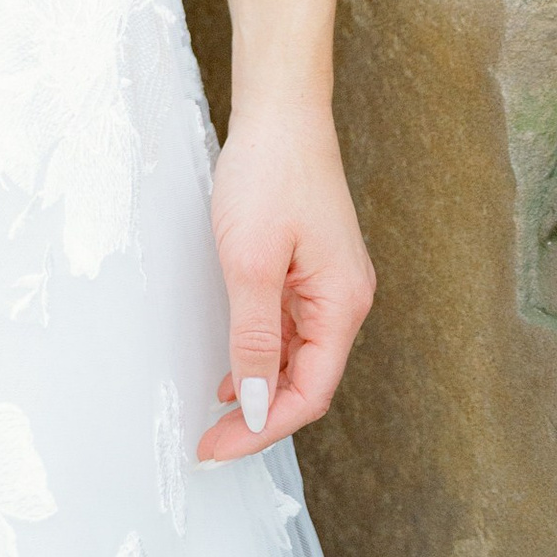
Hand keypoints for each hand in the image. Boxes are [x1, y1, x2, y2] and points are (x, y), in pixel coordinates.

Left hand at [198, 100, 373, 458]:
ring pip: (298, 355)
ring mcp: (329, 281)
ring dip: (261, 387)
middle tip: (210, 441)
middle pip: (307, 381)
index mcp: (342, 305)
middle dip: (261, 417)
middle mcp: (345, 300)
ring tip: (217, 414)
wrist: (280, 108)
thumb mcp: (250, 263)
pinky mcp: (310, 264)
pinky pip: (290, 325)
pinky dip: (263, 351)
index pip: (309, 394)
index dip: (263, 429)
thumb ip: (255, 338)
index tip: (216, 448)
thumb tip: (257, 405)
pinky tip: (236, 364)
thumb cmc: (269, 174)